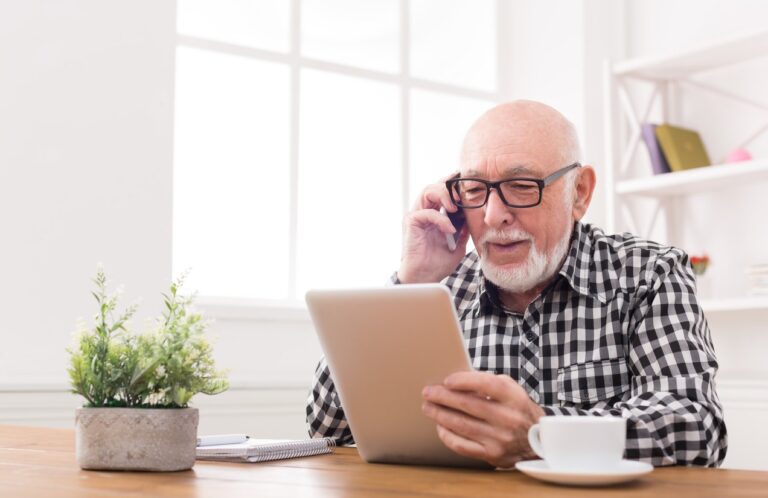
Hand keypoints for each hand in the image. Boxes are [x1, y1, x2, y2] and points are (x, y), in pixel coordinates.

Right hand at [397, 177, 470, 283]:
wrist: (425, 277)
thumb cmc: (438, 263)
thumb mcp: (458, 245)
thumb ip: (464, 230)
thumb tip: (473, 217)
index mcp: (436, 215)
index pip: (443, 192)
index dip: (454, 188)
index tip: (469, 189)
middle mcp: (425, 212)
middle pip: (435, 186)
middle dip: (449, 187)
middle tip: (462, 196)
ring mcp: (417, 216)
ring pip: (428, 191)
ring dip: (443, 195)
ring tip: (455, 207)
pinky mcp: (411, 222)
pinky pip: (427, 212)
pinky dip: (440, 218)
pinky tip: (449, 229)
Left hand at [421, 371, 544, 467]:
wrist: (539, 441)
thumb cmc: (518, 409)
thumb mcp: (512, 390)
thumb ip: (488, 383)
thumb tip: (456, 381)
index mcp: (514, 398)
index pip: (486, 384)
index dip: (464, 381)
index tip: (447, 380)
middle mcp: (508, 418)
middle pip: (468, 404)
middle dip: (443, 397)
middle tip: (427, 392)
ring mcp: (500, 439)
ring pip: (461, 425)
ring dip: (440, 415)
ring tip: (428, 407)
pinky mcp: (492, 455)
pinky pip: (462, 445)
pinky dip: (447, 435)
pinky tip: (440, 426)